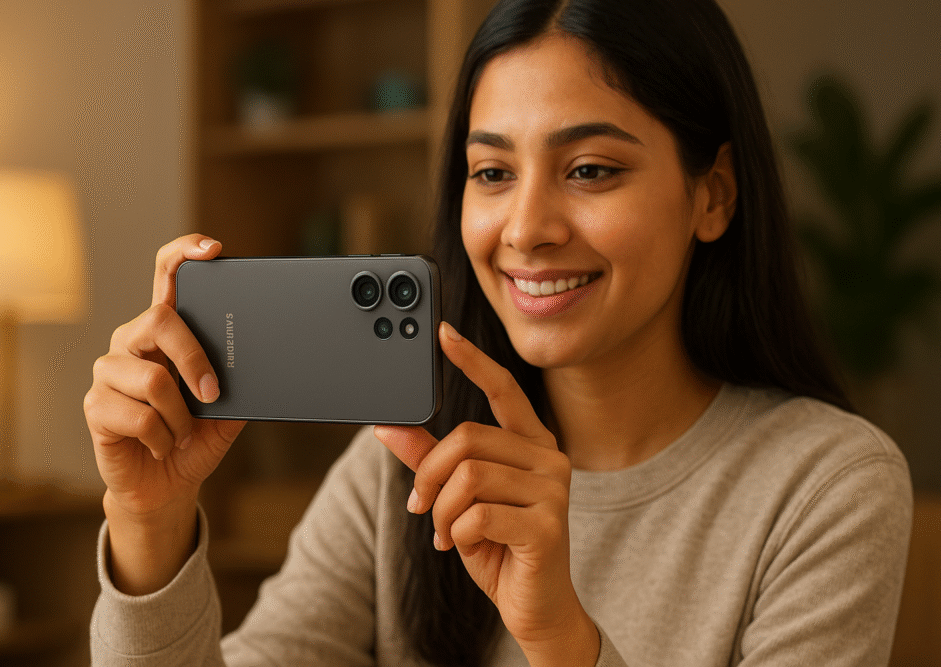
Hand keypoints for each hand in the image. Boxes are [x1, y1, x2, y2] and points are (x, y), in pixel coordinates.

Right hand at [83, 234, 245, 592]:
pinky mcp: (96, 405)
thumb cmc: (195, 439)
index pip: (167, 276)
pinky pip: (139, 417)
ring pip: (154, 379)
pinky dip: (163, 439)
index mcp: (166, 332)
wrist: (166, 485)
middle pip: (160, 319)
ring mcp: (109, 371)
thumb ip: (239, 382)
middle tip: (213, 395)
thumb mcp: (228, 410)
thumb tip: (266, 360)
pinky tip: (161, 446)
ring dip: (181, 418)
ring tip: (182, 434)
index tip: (212, 250)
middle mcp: (132, 341)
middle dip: (195, 360)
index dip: (184, 254)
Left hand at [374, 323, 598, 666]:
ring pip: (468, 477)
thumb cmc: (498, 546)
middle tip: (421, 505)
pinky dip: (454, 533)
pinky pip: (477, 515)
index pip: (504, 389)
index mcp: (532, 443)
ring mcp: (554, 491)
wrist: (535, 606)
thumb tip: (386, 426)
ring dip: (440, 511)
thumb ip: (429, 459)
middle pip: (467, 438)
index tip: (442, 334)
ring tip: (443, 532)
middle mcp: (550, 458)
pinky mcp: (547, 525)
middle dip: (430, 475)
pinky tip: (461, 546)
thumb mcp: (458, 498)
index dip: (472, 361)